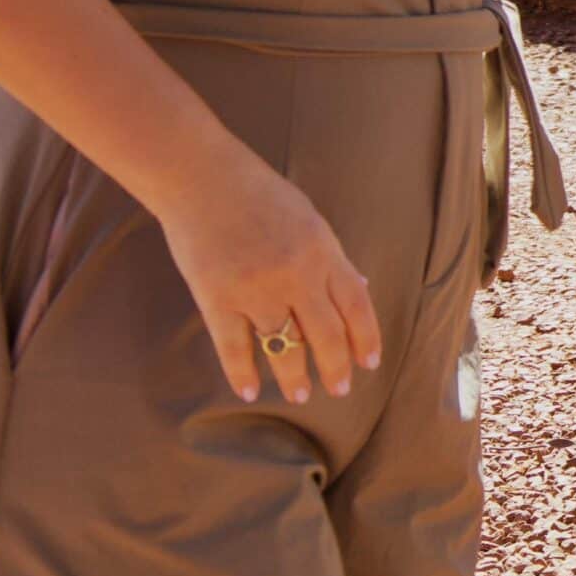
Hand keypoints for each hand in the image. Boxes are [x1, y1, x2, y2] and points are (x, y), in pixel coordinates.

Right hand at [157, 156, 382, 405]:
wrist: (204, 179)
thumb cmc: (261, 194)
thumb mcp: (310, 219)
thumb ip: (332, 257)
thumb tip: (358, 287)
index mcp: (324, 252)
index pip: (356, 305)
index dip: (366, 338)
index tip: (370, 363)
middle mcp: (296, 275)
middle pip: (325, 334)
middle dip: (336, 367)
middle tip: (339, 390)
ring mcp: (255, 290)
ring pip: (283, 347)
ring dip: (294, 376)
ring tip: (299, 395)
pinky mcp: (216, 299)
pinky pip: (234, 347)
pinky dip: (243, 374)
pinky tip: (250, 392)